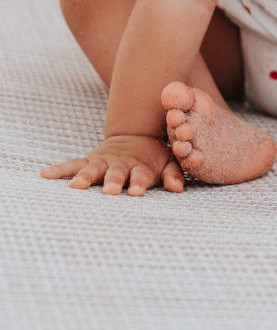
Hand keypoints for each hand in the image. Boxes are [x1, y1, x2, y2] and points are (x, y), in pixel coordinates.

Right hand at [40, 134, 185, 195]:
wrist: (135, 137)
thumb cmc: (152, 158)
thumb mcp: (168, 162)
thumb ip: (173, 174)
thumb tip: (177, 188)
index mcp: (140, 166)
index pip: (140, 175)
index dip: (139, 183)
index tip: (135, 192)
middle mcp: (119, 163)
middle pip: (116, 173)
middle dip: (112, 182)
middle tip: (110, 191)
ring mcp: (103, 162)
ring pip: (92, 169)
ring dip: (84, 177)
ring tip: (75, 187)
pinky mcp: (89, 161)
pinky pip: (72, 164)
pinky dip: (59, 169)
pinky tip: (45, 175)